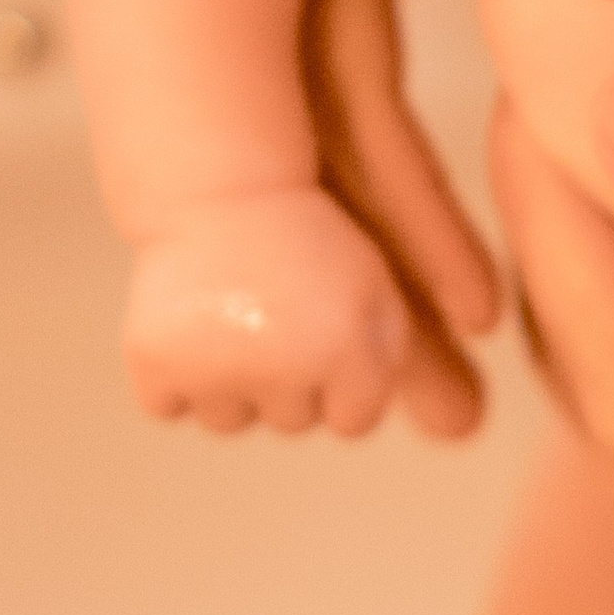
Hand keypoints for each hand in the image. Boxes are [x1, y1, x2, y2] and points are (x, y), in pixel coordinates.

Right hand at [126, 187, 446, 438]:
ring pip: (229, 419)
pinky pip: (168, 404)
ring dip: (231, 382)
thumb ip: (402, 358)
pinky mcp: (152, 363)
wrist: (220, 183)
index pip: (354, 422)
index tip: (321, 325)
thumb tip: (461, 431)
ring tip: (234, 314)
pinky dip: (172, 376)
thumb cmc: (308, 236)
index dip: (341, 377)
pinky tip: (190, 325)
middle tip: (273, 309)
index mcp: (349, 353)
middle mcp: (283, 371)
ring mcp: (212, 371)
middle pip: (292, 422)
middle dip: (287, 378)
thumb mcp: (375, 287)